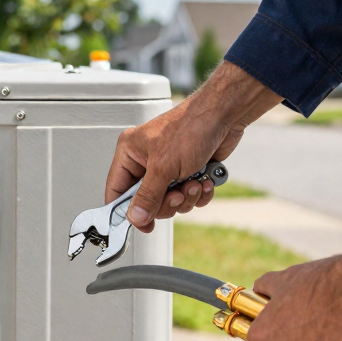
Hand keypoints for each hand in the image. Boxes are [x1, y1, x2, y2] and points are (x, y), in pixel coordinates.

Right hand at [107, 62, 281, 228]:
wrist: (225, 116)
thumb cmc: (191, 127)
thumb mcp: (164, 167)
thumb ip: (148, 196)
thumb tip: (135, 217)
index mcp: (130, 153)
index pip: (117, 190)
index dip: (127, 211)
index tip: (142, 224)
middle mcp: (147, 160)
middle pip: (146, 202)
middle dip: (167, 202)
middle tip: (177, 193)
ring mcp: (168, 167)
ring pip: (170, 201)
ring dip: (186, 197)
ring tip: (194, 182)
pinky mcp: (187, 171)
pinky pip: (188, 196)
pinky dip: (198, 193)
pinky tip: (205, 180)